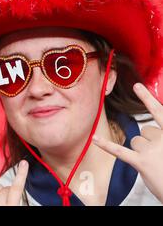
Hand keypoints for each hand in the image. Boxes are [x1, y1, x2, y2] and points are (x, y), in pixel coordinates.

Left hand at [93, 83, 162, 201]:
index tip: (136, 86)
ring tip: (154, 165)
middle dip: (149, 144)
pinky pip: (120, 151)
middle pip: (145, 132)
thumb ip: (162, 138)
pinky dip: (106, 145)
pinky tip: (94, 138)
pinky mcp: (141, 162)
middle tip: (160, 158)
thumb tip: (149, 136)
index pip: (159, 112)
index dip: (147, 98)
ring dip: (141, 153)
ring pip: (135, 142)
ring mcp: (152, 150)